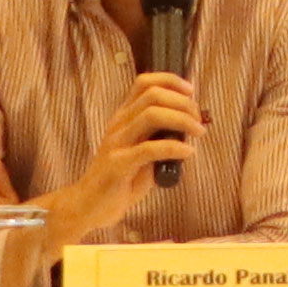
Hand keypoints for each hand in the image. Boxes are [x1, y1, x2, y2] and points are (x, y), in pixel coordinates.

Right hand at [41, 70, 203, 241]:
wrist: (89, 205)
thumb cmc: (120, 179)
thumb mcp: (142, 152)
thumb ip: (160, 137)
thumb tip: (190, 127)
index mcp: (124, 117)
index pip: (144, 83)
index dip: (170, 80)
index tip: (191, 91)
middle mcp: (119, 124)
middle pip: (153, 95)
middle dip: (183, 102)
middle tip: (198, 119)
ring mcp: (117, 143)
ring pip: (152, 115)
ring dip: (182, 120)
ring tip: (197, 132)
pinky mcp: (118, 164)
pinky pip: (149, 149)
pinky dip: (174, 147)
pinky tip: (188, 152)